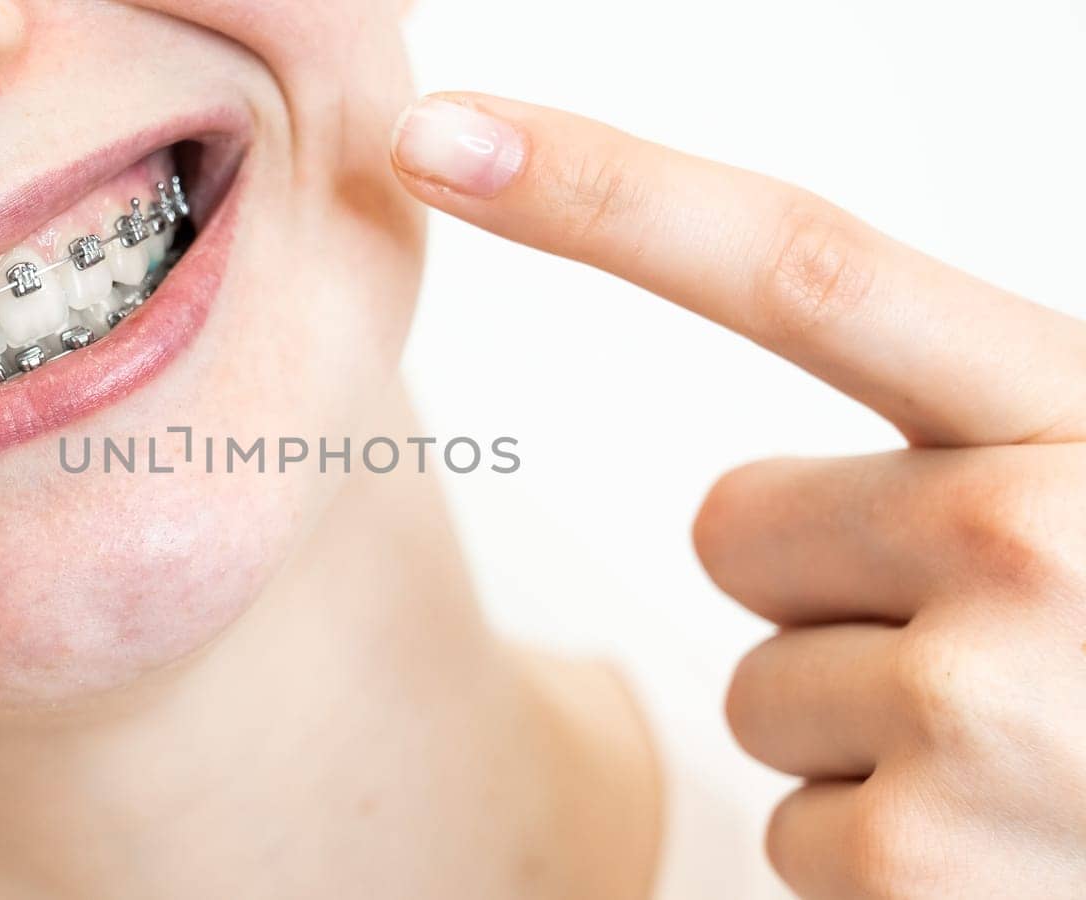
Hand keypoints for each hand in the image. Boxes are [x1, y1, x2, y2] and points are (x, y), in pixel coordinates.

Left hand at [391, 93, 1085, 896]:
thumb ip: (965, 446)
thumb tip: (739, 515)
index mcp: (1076, 419)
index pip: (796, 267)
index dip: (597, 192)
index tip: (442, 138)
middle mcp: (1035, 542)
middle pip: (735, 524)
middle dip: (828, 588)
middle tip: (995, 648)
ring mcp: (976, 713)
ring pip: (756, 688)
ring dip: (863, 730)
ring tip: (1025, 761)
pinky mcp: (918, 864)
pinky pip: (789, 828)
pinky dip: (877, 855)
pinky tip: (1006, 852)